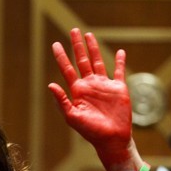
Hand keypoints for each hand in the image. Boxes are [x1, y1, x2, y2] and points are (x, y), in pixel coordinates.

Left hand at [48, 28, 131, 168]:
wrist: (111, 139)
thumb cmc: (90, 131)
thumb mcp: (72, 117)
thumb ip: (62, 101)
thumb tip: (51, 84)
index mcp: (78, 91)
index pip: (67, 69)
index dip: (61, 57)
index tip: (55, 44)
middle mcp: (90, 85)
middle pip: (82, 60)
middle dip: (77, 46)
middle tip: (73, 31)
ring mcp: (104, 85)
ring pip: (98, 61)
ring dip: (93, 49)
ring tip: (89, 35)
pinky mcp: (118, 88)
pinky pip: (119, 71)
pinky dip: (120, 61)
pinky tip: (120, 52)